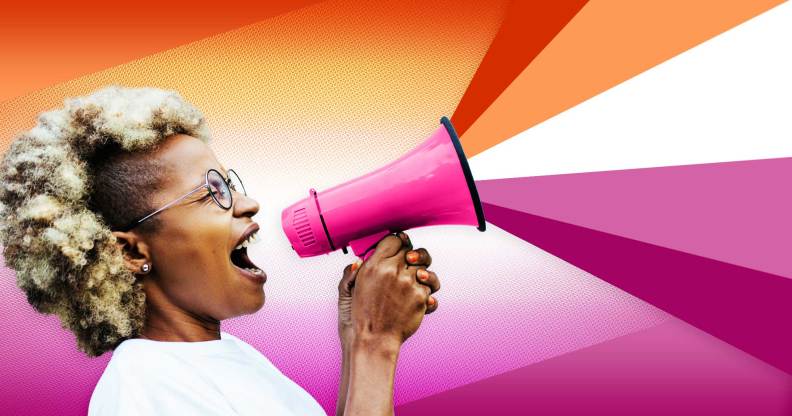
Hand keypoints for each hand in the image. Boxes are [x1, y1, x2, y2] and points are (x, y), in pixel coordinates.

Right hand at [346, 231, 440, 347]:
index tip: (400, 244)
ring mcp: (409, 284)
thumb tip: (358, 261)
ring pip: (425, 268)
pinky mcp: (420, 298)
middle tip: (410, 260)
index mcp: (373, 266)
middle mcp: (393, 271)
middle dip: (412, 254)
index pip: (393, 240)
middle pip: (412, 250)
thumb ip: (350, 274)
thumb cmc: (357, 321)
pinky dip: (428, 292)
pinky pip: (431, 288)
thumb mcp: (345, 293)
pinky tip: (422, 297)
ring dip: (424, 272)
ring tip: (419, 278)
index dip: (398, 241)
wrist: (372, 343)